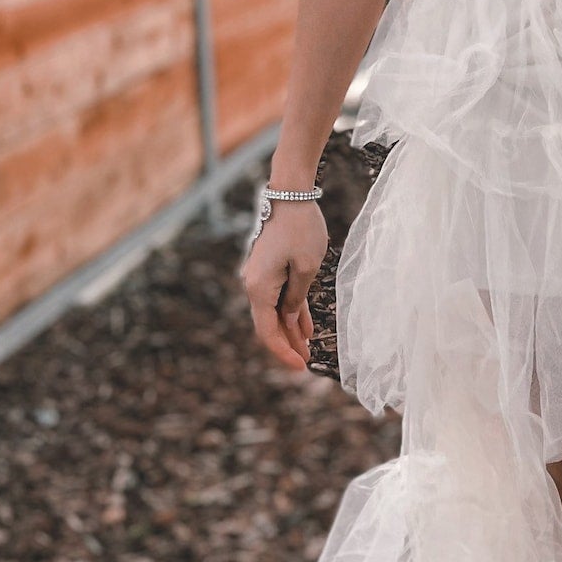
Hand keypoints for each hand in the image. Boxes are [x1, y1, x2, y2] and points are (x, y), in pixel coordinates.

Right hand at [242, 202, 328, 370]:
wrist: (290, 193)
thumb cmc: (301, 228)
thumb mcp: (307, 268)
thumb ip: (297, 299)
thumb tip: (290, 321)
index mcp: (260, 288)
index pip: (267, 331)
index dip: (283, 352)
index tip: (300, 368)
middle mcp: (254, 285)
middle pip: (269, 324)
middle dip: (288, 345)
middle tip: (306, 364)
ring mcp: (260, 277)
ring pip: (275, 312)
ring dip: (291, 330)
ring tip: (307, 350)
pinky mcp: (270, 268)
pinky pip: (280, 296)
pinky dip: (292, 312)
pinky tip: (306, 327)